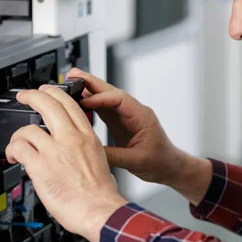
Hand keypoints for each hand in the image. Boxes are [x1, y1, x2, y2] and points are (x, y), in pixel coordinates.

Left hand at [6, 85, 127, 241]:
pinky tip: (15, 157)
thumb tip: (70, 148)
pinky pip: (19, 147)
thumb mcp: (99, 158)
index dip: (54, 93)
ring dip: (18, 135)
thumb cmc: (101, 192)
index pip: (69, 104)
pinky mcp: (40, 166)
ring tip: (17, 145)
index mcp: (88, 136)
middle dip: (33, 96)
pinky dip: (12, 150)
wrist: (100, 210)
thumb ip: (83, 148)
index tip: (46, 91)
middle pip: (49, 105)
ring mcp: (55, 151)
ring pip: (28, 128)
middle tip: (25, 96)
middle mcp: (72, 139)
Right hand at [66, 68, 184, 185]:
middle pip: (112, 93)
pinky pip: (105, 110)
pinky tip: (78, 101)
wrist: (170, 166)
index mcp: (142, 116)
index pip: (119, 99)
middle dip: (92, 83)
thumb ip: (114, 156)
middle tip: (73, 75)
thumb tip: (90, 150)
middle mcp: (135, 112)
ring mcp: (127, 116)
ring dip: (90, 91)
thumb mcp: (136, 161)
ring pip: (107, 99)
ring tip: (72, 83)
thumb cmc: (160, 162)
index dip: (100, 98)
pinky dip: (91, 104)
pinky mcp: (121, 123)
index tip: (83, 100)